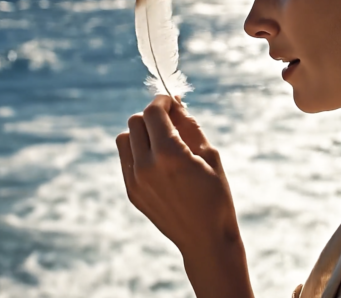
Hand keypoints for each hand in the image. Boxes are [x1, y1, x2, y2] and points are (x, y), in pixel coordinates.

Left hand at [115, 95, 240, 253]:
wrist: (205, 239)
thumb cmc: (216, 196)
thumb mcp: (210, 155)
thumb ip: (189, 125)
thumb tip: (176, 102)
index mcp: (169, 155)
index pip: (152, 112)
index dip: (162, 101)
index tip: (172, 102)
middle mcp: (146, 166)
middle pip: (135, 121)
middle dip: (152, 116)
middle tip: (171, 123)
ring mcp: (135, 181)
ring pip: (124, 138)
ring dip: (141, 133)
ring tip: (163, 142)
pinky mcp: (131, 192)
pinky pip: (125, 159)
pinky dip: (137, 151)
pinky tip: (158, 161)